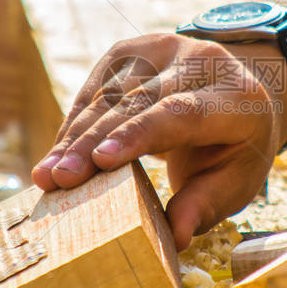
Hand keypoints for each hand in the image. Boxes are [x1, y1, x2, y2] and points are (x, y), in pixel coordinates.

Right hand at [31, 33, 286, 248]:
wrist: (236, 91)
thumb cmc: (234, 148)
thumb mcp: (235, 181)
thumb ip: (205, 205)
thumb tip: (178, 238)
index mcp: (238, 98)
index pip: (184, 112)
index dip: (141, 133)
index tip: (102, 160)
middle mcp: (202, 62)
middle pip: (139, 102)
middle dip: (94, 141)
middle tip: (60, 179)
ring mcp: (165, 49)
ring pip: (111, 93)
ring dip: (75, 136)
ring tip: (48, 175)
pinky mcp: (133, 50)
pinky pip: (96, 88)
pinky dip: (75, 124)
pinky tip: (57, 154)